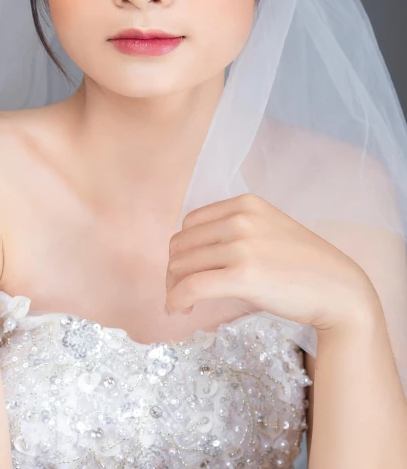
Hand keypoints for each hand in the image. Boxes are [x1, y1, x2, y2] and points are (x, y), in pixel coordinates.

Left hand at [165, 193, 376, 332]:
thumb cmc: (303, 265)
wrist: (338, 289)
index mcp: (245, 203)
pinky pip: (192, 286)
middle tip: (182, 293)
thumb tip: (189, 252)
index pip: (190, 223)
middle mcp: (241, 218)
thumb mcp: (267, 230)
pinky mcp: (243, 275)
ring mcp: (242, 245)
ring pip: (182, 265)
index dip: (182, 249)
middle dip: (175, 270)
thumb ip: (234, 230)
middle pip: (182, 244)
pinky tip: (180, 310)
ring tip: (184, 305)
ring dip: (174, 288)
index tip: (186, 271)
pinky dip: (177, 299)